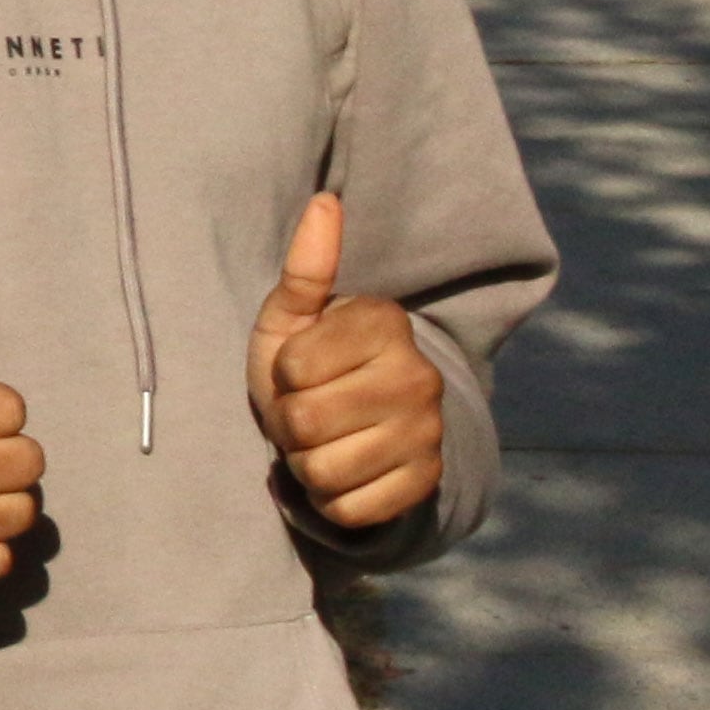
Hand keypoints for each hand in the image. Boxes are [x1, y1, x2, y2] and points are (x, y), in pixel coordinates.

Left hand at [249, 192, 444, 530]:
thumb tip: (326, 201)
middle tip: (306, 412)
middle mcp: (418, 375)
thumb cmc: (308, 364)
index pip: (293, 368)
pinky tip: (346, 472)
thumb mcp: (292, 316)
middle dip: (288, 424)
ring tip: (323, 441)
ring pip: (323, 470)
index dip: (280, 376)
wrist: (355, 429)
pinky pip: (347, 508)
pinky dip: (332, 499)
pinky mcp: (426, 483)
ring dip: (307, 463)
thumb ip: (306, 266)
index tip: (298, 371)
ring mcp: (428, 432)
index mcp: (383, 324)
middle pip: (304, 421)